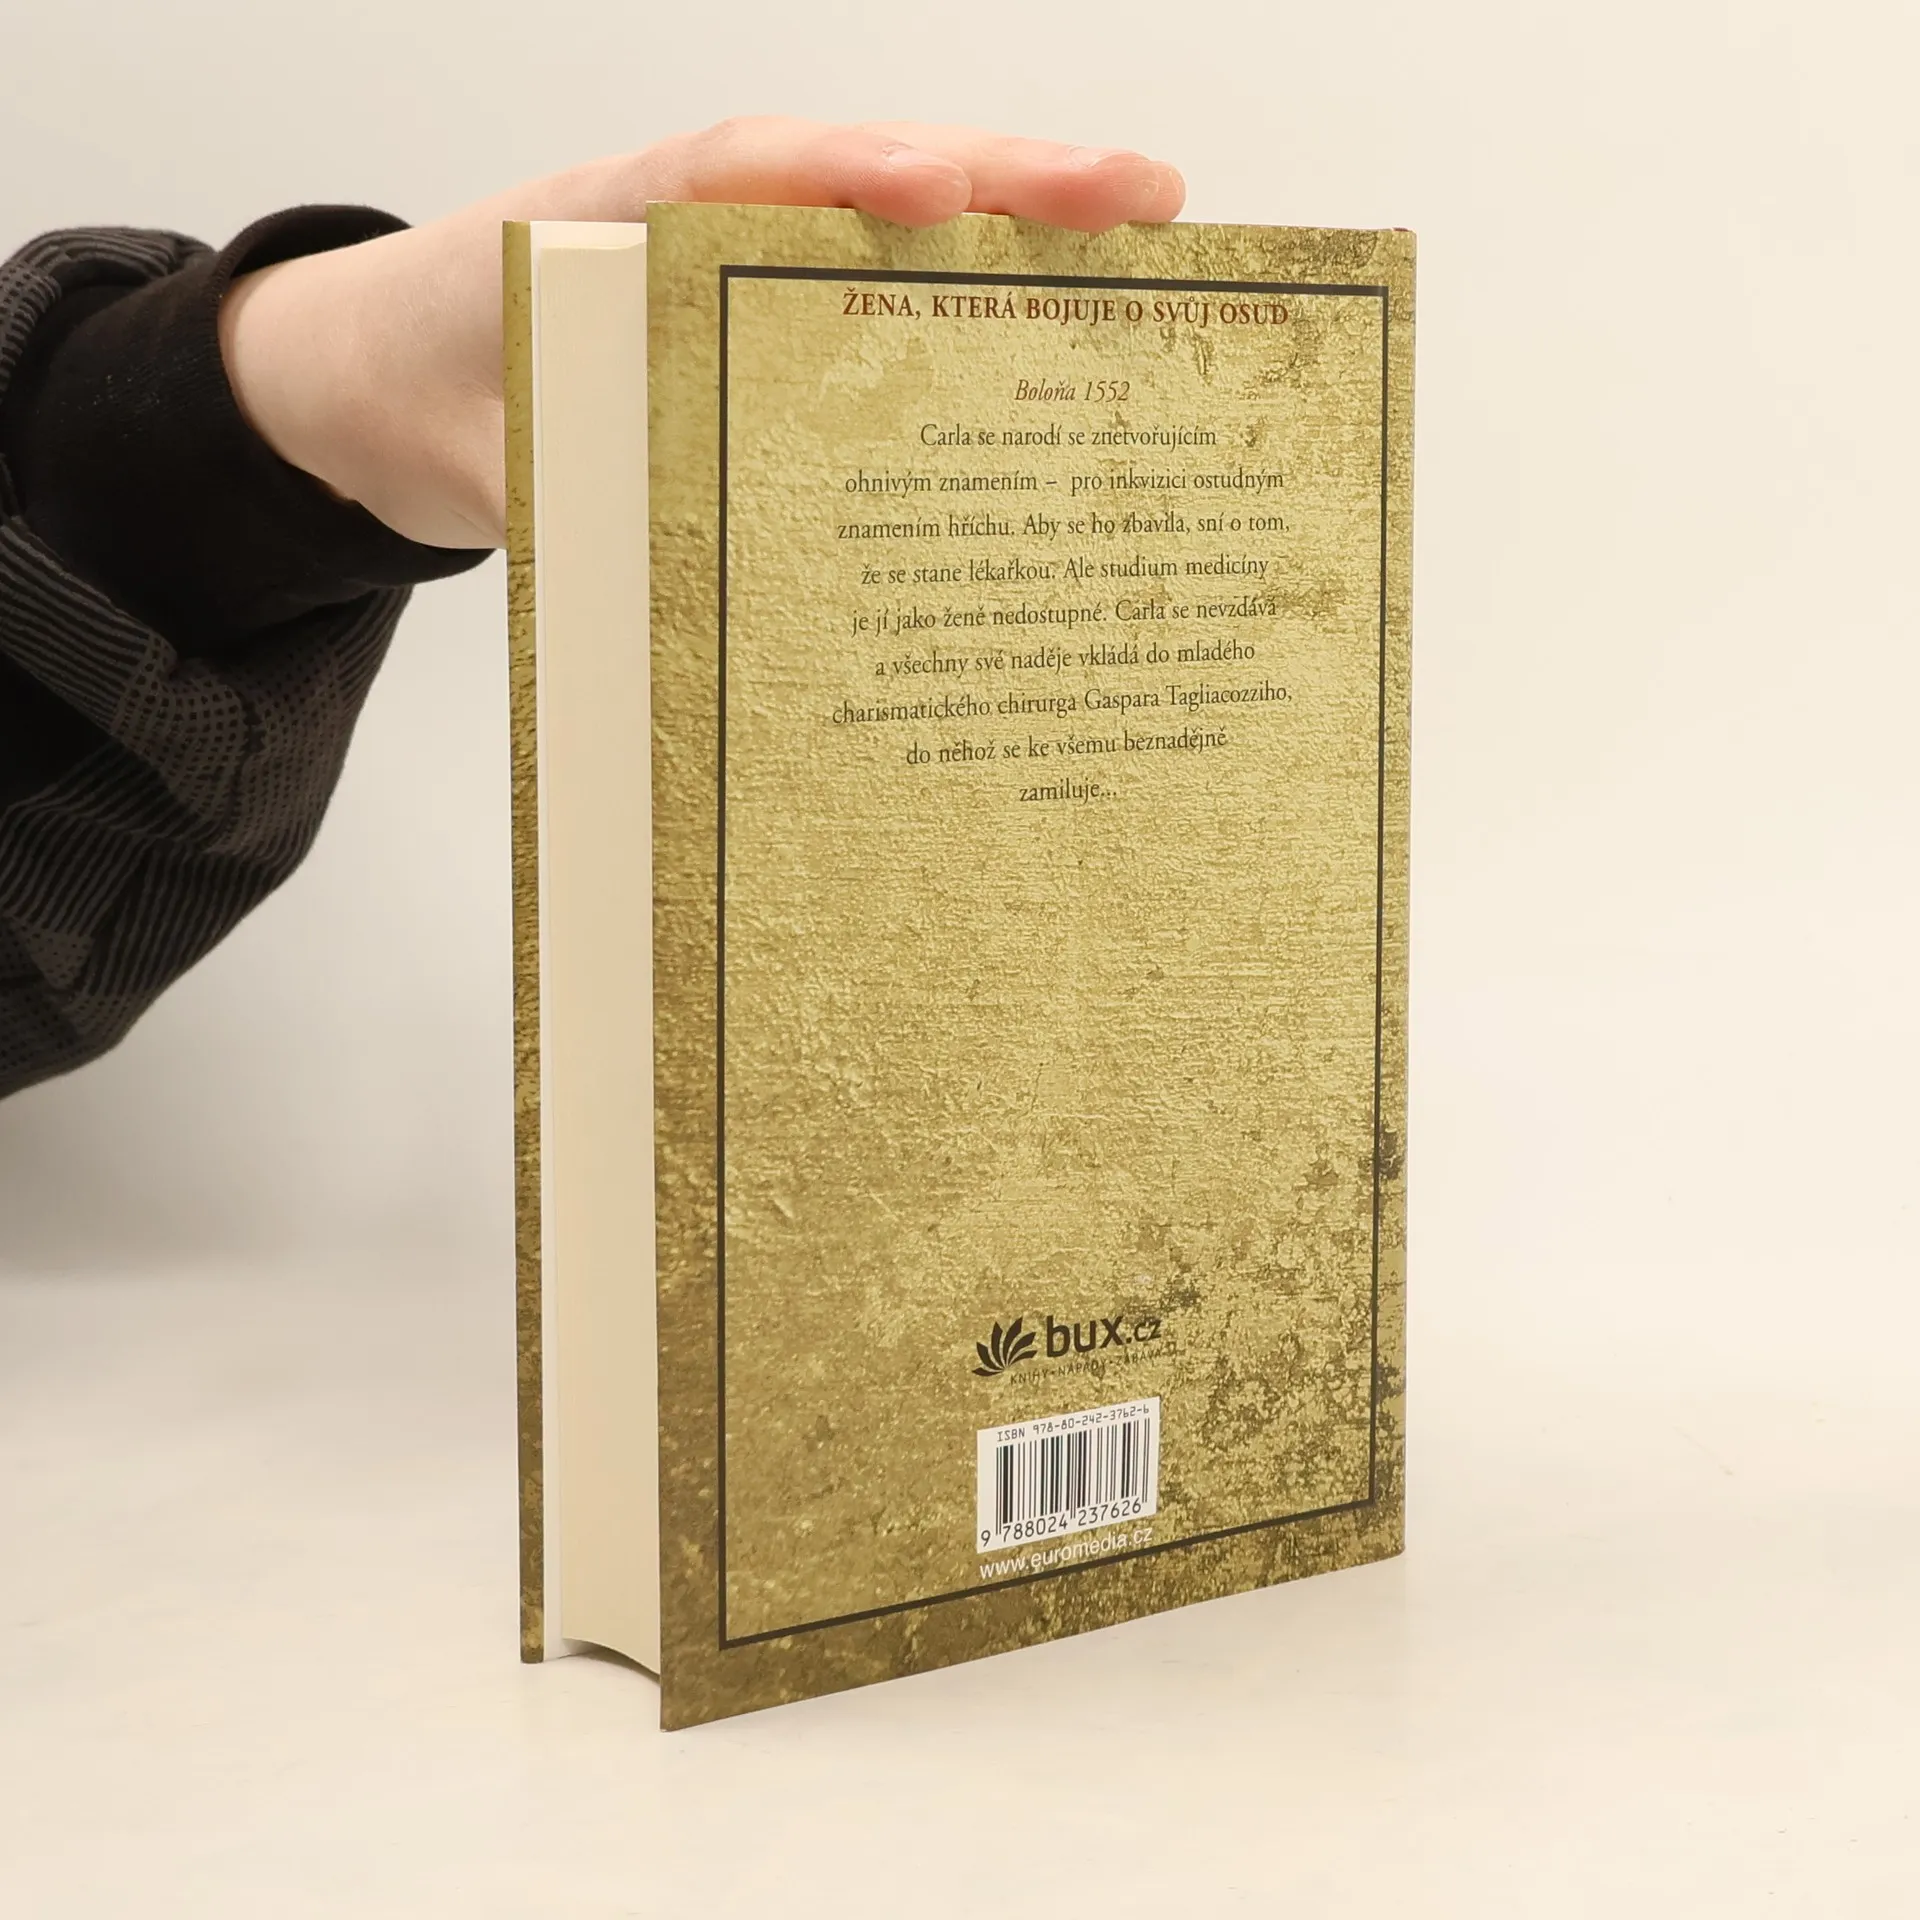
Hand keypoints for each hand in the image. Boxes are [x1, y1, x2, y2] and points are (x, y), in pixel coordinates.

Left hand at [218, 120, 1185, 549]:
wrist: (389, 385)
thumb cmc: (438, 384)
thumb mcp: (486, 453)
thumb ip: (566, 488)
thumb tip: (681, 559)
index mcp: (622, 218)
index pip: (748, 172)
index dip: (847, 179)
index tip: (937, 195)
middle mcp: (708, 222)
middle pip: (868, 178)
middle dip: (1006, 184)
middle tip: (1141, 196)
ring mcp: (749, 267)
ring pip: (896, 235)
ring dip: (1017, 237)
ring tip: (1142, 243)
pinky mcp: (771, 331)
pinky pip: (877, 305)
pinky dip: (967, 314)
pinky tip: (1052, 339)